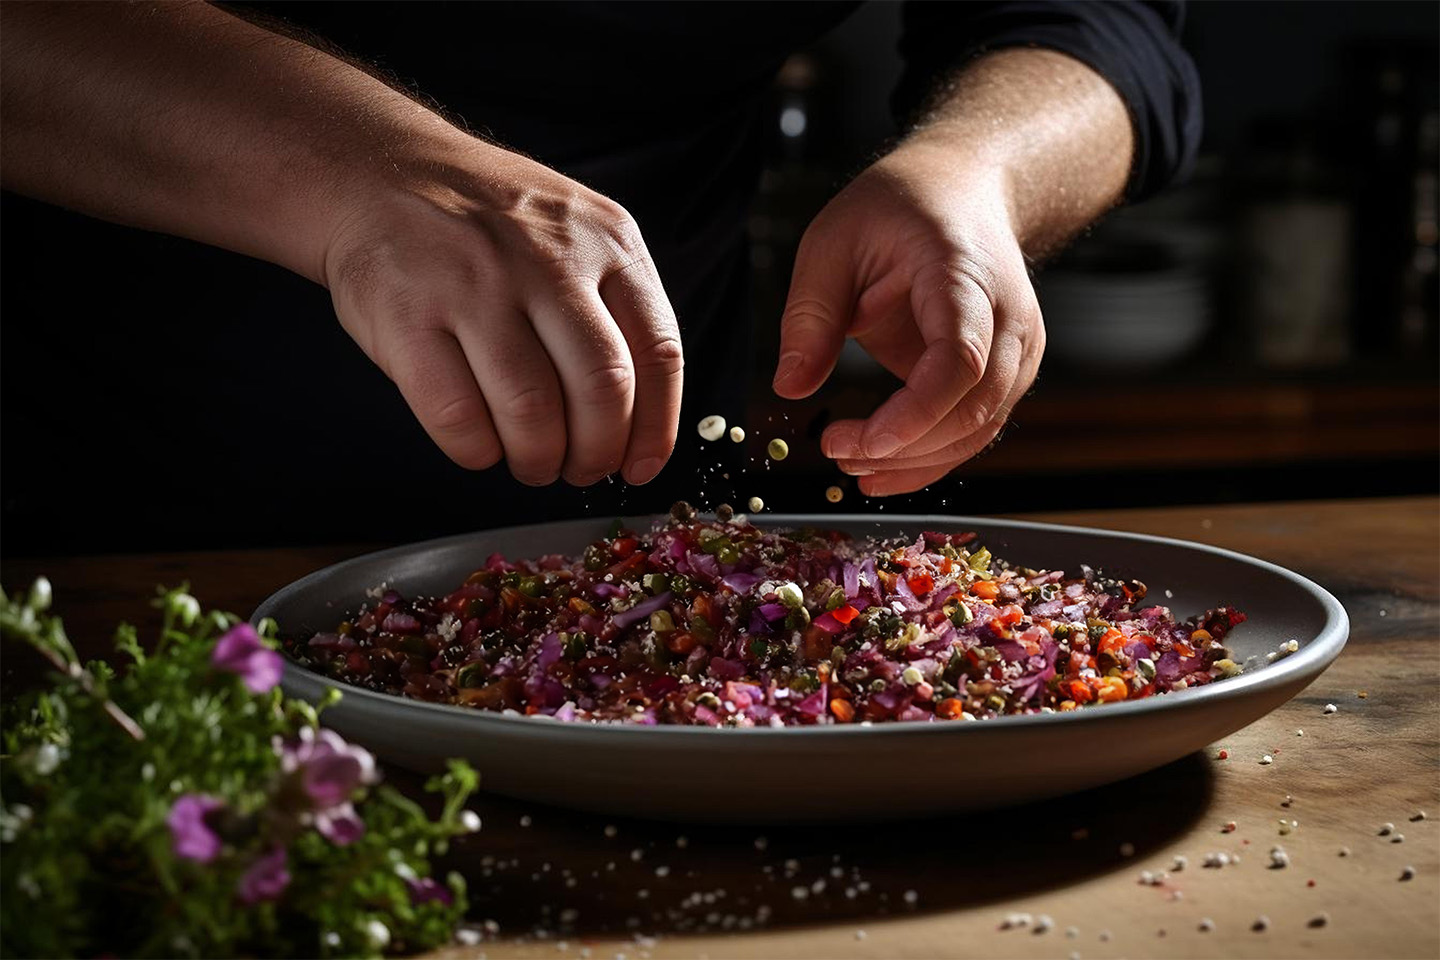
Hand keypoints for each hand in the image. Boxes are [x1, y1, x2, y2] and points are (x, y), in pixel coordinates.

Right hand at [323, 136, 683, 486]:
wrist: (381, 172)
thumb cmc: (489, 225)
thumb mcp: (576, 234)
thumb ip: (614, 311)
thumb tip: (638, 427)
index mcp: (605, 240)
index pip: (657, 352)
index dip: (654, 428)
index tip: (640, 466)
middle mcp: (546, 258)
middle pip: (602, 388)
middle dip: (596, 453)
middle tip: (579, 469)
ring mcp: (473, 285)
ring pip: (531, 411)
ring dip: (537, 459)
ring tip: (530, 461)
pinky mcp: (407, 317)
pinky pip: (457, 416)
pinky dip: (477, 451)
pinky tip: (479, 444)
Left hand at [771, 143, 1044, 494]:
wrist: (963, 189)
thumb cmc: (900, 208)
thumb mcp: (833, 243)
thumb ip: (810, 316)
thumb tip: (789, 387)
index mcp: (965, 276)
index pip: (960, 361)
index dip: (915, 414)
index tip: (862, 442)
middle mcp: (1009, 318)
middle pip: (974, 407)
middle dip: (905, 447)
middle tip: (836, 451)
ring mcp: (1019, 349)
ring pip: (980, 429)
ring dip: (917, 461)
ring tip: (851, 466)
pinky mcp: (1008, 373)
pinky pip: (976, 427)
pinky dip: (931, 456)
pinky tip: (883, 469)